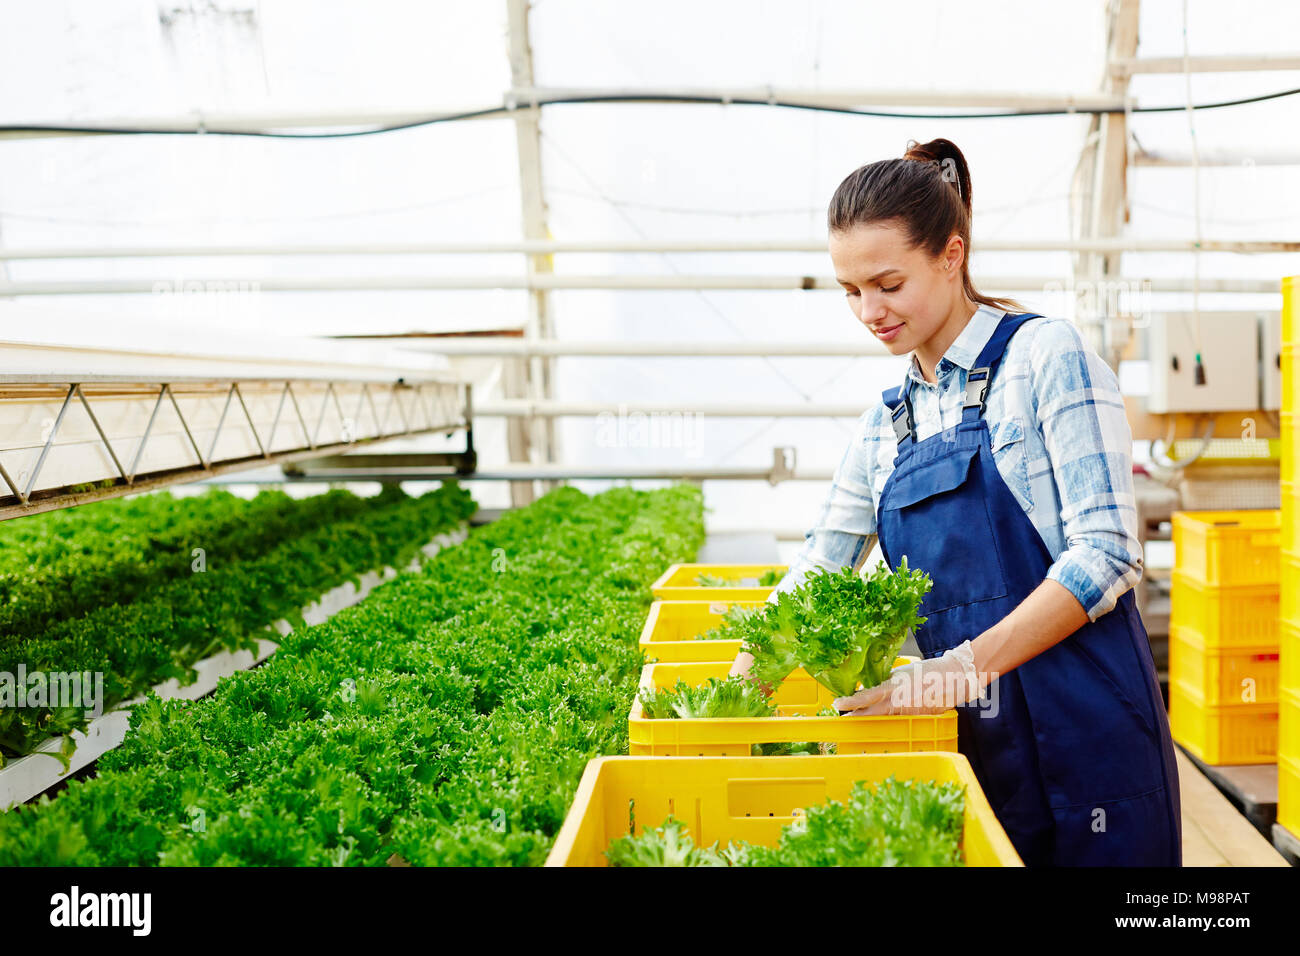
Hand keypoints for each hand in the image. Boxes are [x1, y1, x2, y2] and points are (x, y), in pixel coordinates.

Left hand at [832, 640, 985, 714]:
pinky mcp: (918, 719)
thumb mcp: (901, 673)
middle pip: (872, 713)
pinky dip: (890, 721)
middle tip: (843, 717)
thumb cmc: (926, 671)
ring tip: (858, 717)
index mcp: (894, 686)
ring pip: (884, 720)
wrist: (954, 677)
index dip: (851, 702)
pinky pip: (899, 722)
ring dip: (871, 719)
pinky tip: (885, 719)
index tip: (837, 704)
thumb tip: (870, 691)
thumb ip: (885, 683)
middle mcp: (900, 702)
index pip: (867, 697)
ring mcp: (909, 713)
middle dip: (856, 716)